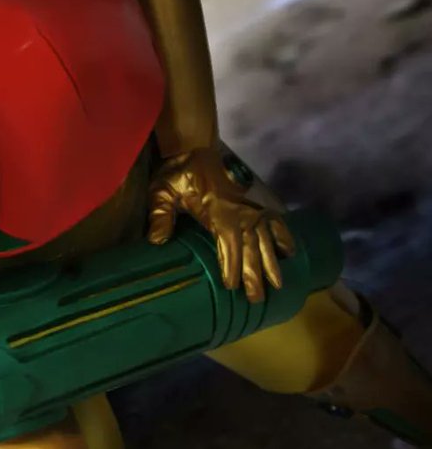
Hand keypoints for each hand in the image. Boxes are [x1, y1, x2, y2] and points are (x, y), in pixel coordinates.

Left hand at [147, 146, 295, 302]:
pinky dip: (283, 235)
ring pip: (265, 238)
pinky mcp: (254, 202)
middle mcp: (239, 211)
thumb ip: (160, 215)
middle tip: (257, 299)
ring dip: (271, 262)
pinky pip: (274, 220)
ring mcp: (249, 206)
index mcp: (217, 210)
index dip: (231, 265)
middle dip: (253, 274)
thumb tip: (157, 241)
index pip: (228, 243)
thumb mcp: (161, 192)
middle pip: (250, 246)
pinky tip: (290, 252)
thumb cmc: (178, 174)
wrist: (195, 149)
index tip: (231, 286)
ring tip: (277, 285)